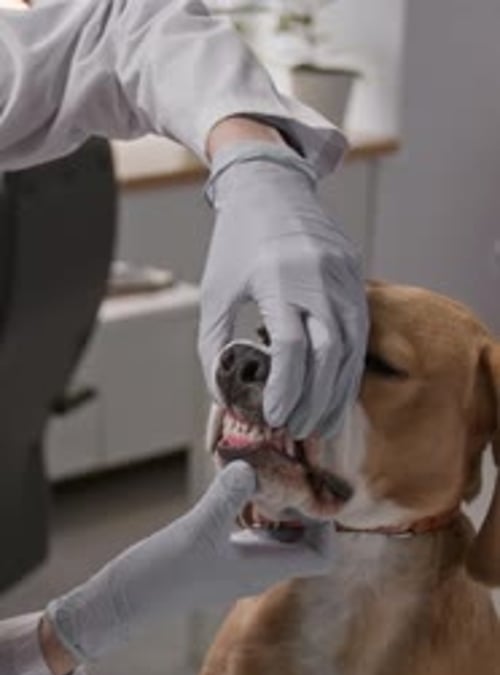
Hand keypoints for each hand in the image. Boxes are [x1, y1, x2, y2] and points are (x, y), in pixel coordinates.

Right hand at [45, 462, 332, 662]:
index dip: (326, 524)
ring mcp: (240, 559)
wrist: (123, 601)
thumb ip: (225, 499)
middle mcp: (260, 566)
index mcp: (265, 569)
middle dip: (306, 503)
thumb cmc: (161, 575)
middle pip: (306, 539)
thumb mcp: (195, 532)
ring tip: (272, 466)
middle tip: (295, 466)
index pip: (322, 556)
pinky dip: (256, 502)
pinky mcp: (220, 551)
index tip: (309, 489)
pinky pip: (254, 526)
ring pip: (280, 530)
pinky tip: (241, 478)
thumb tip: (251, 467)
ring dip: (282, 500)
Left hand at [199, 141, 367, 438]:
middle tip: (295, 429)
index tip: (274, 415)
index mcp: (278, 277)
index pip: (291, 345)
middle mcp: (318, 277)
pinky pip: (359, 332)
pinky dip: (347, 369)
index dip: (285, 387)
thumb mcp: (216, 292)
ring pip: (350, 347)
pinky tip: (335, 393)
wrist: (270, 186)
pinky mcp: (355, 277)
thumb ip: (214, 345)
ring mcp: (343, 276)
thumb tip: (224, 393)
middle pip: (327, 353)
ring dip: (335, 392)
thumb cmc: (237, 241)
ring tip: (317, 423)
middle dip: (313, 399)